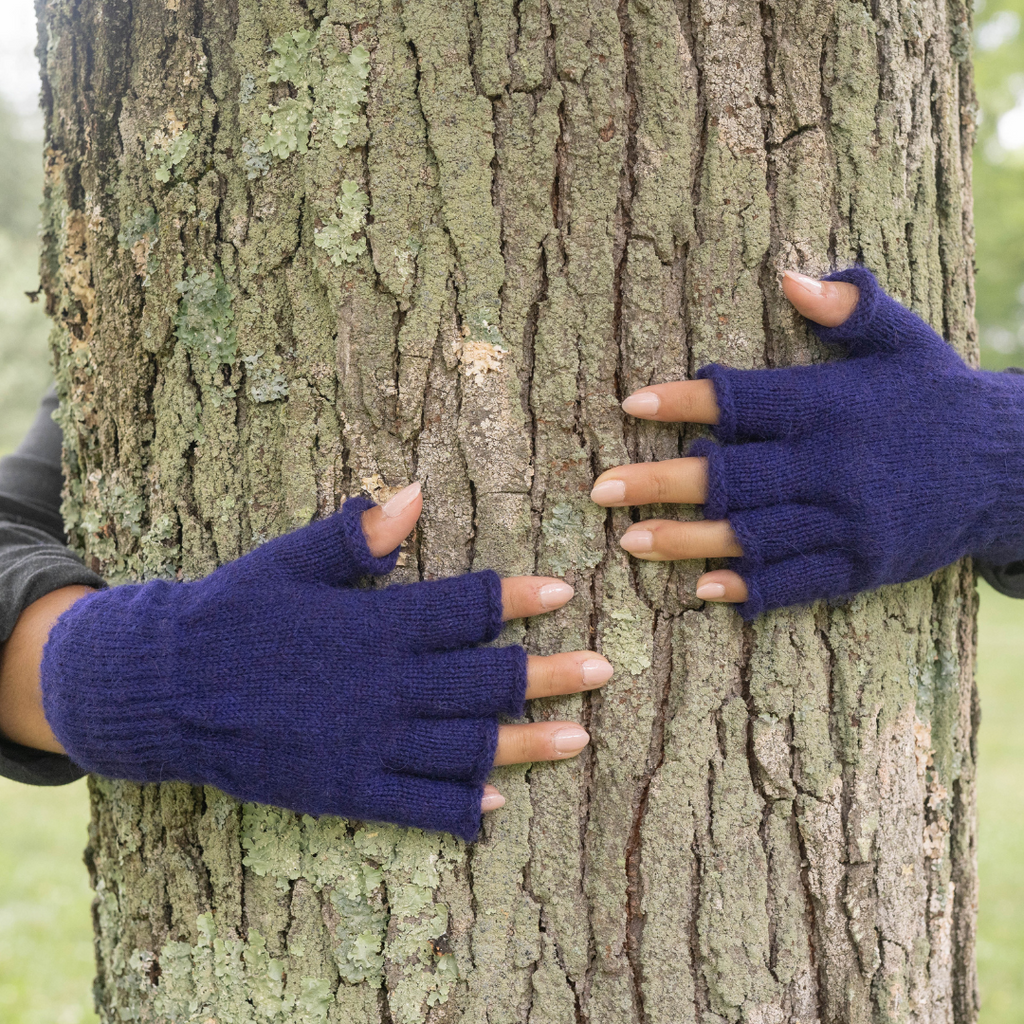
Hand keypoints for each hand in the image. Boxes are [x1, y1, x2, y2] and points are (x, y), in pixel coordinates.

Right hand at [36, 488, 611, 840]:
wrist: (165, 689)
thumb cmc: (230, 616)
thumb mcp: (286, 563)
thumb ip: (353, 535)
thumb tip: (415, 493)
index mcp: (374, 625)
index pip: (463, 607)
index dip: (516, 597)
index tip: (562, 590)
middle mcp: (383, 686)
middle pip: (483, 679)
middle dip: (548, 672)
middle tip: (603, 670)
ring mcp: (367, 742)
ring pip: (465, 746)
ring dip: (526, 741)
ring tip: (580, 738)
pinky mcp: (344, 786)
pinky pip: (414, 803)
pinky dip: (457, 806)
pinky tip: (495, 803)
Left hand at [591, 266, 1023, 616]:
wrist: (1011, 468)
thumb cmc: (936, 397)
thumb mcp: (904, 341)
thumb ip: (849, 310)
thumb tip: (788, 276)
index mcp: (831, 405)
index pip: (743, 400)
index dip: (684, 401)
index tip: (632, 405)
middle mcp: (833, 465)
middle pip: (732, 476)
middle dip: (661, 483)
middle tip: (601, 489)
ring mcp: (848, 521)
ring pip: (753, 534)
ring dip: (687, 540)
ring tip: (631, 542)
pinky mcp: (863, 565)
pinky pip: (797, 581)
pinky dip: (750, 587)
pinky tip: (704, 590)